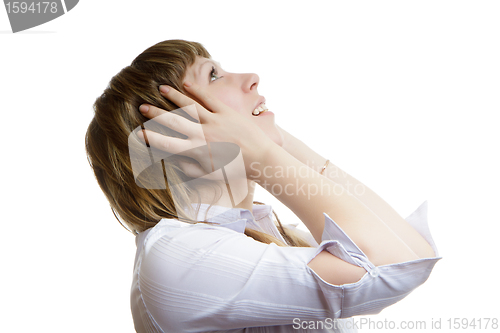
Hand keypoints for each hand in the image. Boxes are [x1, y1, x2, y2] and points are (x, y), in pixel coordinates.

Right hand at [137, 83, 274, 178]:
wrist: (260, 159)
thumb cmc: (234, 171)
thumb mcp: (209, 175)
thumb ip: (189, 167)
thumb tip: (172, 159)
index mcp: (197, 151)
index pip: (168, 144)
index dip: (152, 138)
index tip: (139, 133)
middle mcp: (203, 134)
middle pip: (174, 122)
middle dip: (156, 114)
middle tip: (142, 107)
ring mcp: (215, 121)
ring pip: (189, 106)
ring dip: (172, 97)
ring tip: (159, 89)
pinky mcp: (227, 113)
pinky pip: (208, 99)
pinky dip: (196, 91)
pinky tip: (184, 85)